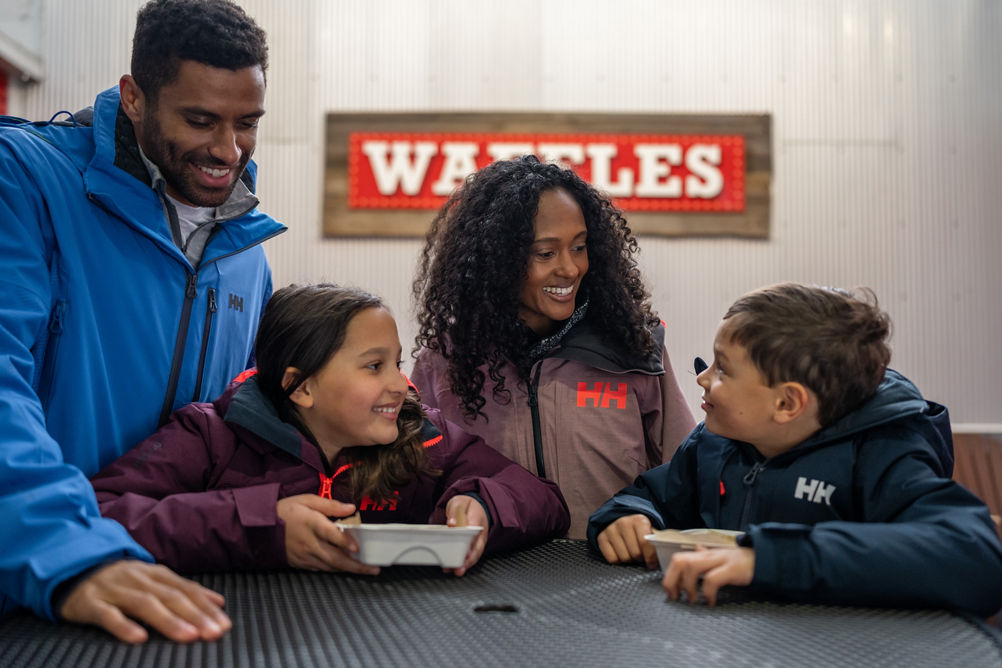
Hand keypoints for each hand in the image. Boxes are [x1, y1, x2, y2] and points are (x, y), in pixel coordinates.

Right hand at [59, 560, 230, 643]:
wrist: (72, 566)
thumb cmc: (121, 580)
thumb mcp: (154, 580)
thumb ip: (185, 590)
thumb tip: (218, 601)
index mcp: (156, 574)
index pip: (186, 590)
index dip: (206, 607)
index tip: (224, 624)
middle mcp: (139, 579)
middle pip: (171, 597)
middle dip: (195, 615)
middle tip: (214, 633)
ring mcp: (115, 590)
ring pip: (145, 604)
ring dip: (169, 620)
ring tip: (189, 636)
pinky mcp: (91, 603)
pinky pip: (108, 615)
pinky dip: (124, 626)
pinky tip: (139, 638)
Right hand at [277, 494, 378, 574]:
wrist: (259, 528)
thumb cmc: (285, 510)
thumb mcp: (307, 500)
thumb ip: (330, 505)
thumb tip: (351, 508)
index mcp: (311, 523)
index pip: (330, 534)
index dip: (344, 541)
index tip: (357, 547)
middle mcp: (309, 543)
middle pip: (335, 558)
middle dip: (356, 566)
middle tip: (374, 569)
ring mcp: (305, 556)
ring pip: (330, 566)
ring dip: (349, 569)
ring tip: (366, 570)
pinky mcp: (301, 563)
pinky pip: (321, 569)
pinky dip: (335, 569)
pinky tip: (346, 568)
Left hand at [442, 494, 487, 576]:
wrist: (473, 506)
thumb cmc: (466, 505)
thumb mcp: (458, 502)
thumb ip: (454, 512)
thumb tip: (452, 523)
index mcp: (477, 519)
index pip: (474, 532)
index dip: (470, 544)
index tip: (465, 553)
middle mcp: (480, 532)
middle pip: (477, 548)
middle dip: (468, 560)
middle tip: (459, 569)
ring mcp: (478, 540)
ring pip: (474, 555)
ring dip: (465, 564)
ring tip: (455, 571)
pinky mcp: (474, 546)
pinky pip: (470, 556)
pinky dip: (462, 563)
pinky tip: (452, 568)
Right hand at [596, 514, 657, 568]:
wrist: (619, 517)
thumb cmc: (638, 529)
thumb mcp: (649, 530)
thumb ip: (655, 542)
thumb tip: (659, 560)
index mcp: (638, 520)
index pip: (645, 543)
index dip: (651, 557)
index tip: (653, 564)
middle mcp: (623, 523)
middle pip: (635, 553)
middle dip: (640, 558)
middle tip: (641, 556)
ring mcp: (611, 530)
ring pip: (623, 558)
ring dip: (629, 559)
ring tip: (631, 553)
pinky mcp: (601, 537)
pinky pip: (611, 559)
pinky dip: (617, 560)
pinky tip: (620, 553)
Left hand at [662, 546, 754, 605]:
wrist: (765, 560)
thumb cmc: (741, 562)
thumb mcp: (721, 557)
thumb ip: (707, 555)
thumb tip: (696, 550)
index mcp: (704, 554)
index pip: (678, 559)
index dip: (669, 575)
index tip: (671, 592)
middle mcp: (709, 555)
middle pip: (680, 561)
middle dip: (672, 580)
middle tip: (675, 597)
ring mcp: (720, 560)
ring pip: (692, 567)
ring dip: (688, 586)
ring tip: (693, 600)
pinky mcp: (731, 569)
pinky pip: (712, 579)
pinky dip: (708, 592)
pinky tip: (710, 601)